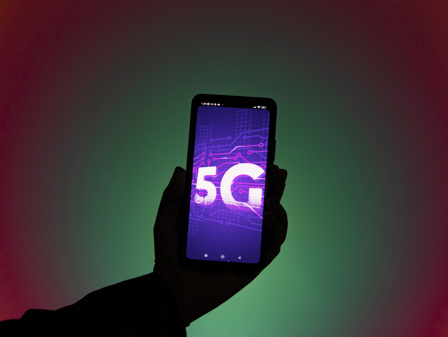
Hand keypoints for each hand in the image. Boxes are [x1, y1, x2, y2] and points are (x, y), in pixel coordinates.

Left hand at [153, 164, 287, 323]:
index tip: (262, 160)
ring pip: (275, 223)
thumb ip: (172, 196)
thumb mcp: (168, 219)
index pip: (245, 192)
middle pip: (266, 204)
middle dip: (276, 186)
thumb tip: (181, 170)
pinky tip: (268, 218)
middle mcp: (240, 230)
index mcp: (224, 216)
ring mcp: (249, 246)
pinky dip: (276, 230)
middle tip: (278, 171)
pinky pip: (273, 245)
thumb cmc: (171, 255)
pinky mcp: (254, 263)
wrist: (174, 288)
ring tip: (272, 199)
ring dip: (279, 208)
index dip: (257, 177)